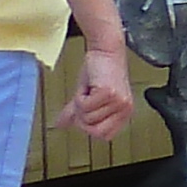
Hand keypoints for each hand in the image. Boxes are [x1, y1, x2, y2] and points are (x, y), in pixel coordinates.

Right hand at [59, 0, 132, 136]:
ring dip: (82, 104)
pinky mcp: (110, 93)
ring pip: (88, 118)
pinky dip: (80, 96)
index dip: (88, 126)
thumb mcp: (88, 96)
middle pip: (95, 131)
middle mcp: (125, 110)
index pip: (103, 136)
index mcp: (123, 114)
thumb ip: (76, 113)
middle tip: (86, 100)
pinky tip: (89, 86)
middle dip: (84, 117)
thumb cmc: (99, 71)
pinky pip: (85, 106)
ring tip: (89, 90)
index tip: (86, 111)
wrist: (104, 50)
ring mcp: (119, 102)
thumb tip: (61, 124)